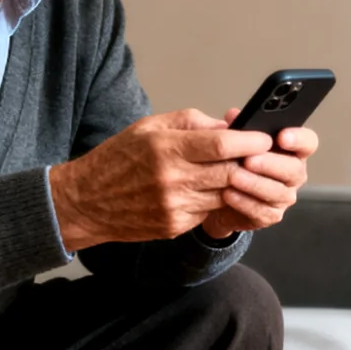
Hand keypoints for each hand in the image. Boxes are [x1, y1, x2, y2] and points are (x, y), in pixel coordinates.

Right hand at [49, 110, 272, 252]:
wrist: (86, 201)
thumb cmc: (118, 158)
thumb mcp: (149, 127)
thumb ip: (191, 123)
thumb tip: (228, 127)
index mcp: (166, 148)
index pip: (222, 145)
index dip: (250, 141)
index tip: (264, 137)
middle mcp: (172, 179)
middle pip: (230, 172)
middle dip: (249, 163)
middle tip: (260, 155)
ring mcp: (174, 206)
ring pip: (224, 194)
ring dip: (234, 183)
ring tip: (235, 170)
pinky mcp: (175, 226)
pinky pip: (208, 210)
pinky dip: (213, 199)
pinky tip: (206, 189)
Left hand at [199, 110, 319, 238]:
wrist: (216, 193)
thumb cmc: (232, 160)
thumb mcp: (233, 139)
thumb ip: (237, 126)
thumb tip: (234, 115)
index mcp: (290, 150)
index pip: (308, 142)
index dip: (299, 139)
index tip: (282, 136)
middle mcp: (292, 173)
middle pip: (295, 169)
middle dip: (271, 164)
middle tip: (249, 160)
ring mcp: (284, 196)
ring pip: (280, 192)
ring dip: (255, 184)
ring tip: (233, 177)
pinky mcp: (270, 215)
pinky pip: (263, 211)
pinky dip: (244, 202)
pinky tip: (228, 194)